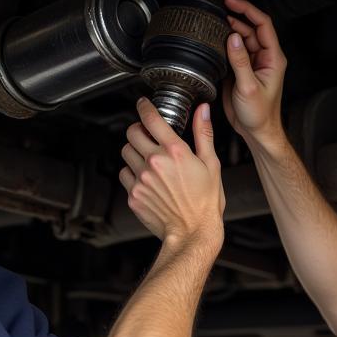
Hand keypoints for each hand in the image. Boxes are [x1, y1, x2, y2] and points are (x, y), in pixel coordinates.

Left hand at [120, 98, 224, 244]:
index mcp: (174, 152)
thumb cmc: (205, 203)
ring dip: (135, 150)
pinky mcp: (133, 194)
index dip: (144, 107)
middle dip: (138, 129)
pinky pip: (124, 175)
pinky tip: (145, 177)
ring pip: (126, 152)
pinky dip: (132, 172)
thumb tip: (203, 111)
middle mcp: (154, 163)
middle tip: (146, 134)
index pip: (151, 119)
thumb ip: (203, 134)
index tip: (143, 104)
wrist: (192, 232)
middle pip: (132, 133)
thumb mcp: (211, 164)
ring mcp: (141, 179)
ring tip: (147, 158)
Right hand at [222, 0, 286, 146]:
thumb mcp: (249, 87)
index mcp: (273, 58)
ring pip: (242, 39)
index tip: (232, 2)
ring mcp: (253, 64)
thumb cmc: (260, 114)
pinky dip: (224, 44)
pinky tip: (214, 40)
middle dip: (236, 16)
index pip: (263, 24)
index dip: (248, 10)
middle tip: (219, 8)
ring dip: (230, 29)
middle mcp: (264, 58)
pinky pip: (234, 51)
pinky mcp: (242, 71)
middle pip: (251, 28)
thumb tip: (234, 37)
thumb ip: (241, 62)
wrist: (257, 132)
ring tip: (215, 21)